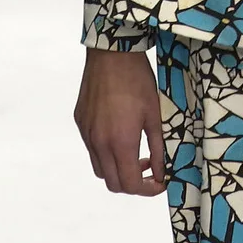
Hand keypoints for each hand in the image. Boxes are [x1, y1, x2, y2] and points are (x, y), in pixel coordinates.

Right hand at [74, 49, 166, 194]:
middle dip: (133, 184)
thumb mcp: (155, 115)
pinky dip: (106, 153)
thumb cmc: (138, 80)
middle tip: (150, 170)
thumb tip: (162, 173)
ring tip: (136, 152)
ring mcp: (86, 133)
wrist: (111, 52)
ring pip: (100, 169)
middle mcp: (98, 143)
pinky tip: (120, 135)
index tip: (160, 182)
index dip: (147, 189)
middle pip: (113, 183)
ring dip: (118, 170)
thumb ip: (159, 149)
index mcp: (119, 143)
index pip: (130, 185)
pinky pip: (92, 149)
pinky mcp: (80, 122)